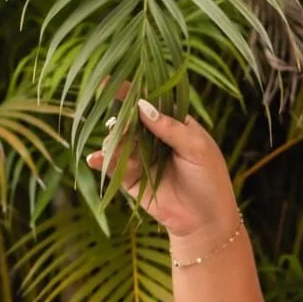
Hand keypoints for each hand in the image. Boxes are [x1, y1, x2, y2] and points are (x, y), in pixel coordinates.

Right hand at [86, 96, 238, 239]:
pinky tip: (94, 158)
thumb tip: (143, 106)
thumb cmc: (209, 180)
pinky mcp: (131, 178)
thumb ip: (171, 128)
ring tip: (114, 144)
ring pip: (119, 142)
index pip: (151, 102)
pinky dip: (101, 161)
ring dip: (113, 141)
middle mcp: (154, 138)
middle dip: (122, 121)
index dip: (131, 91)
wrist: (205, 220)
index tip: (110, 80)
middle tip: (121, 127)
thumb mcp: (197, 149)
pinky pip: (112, 166)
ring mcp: (141, 157)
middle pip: (130, 121)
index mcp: (174, 124)